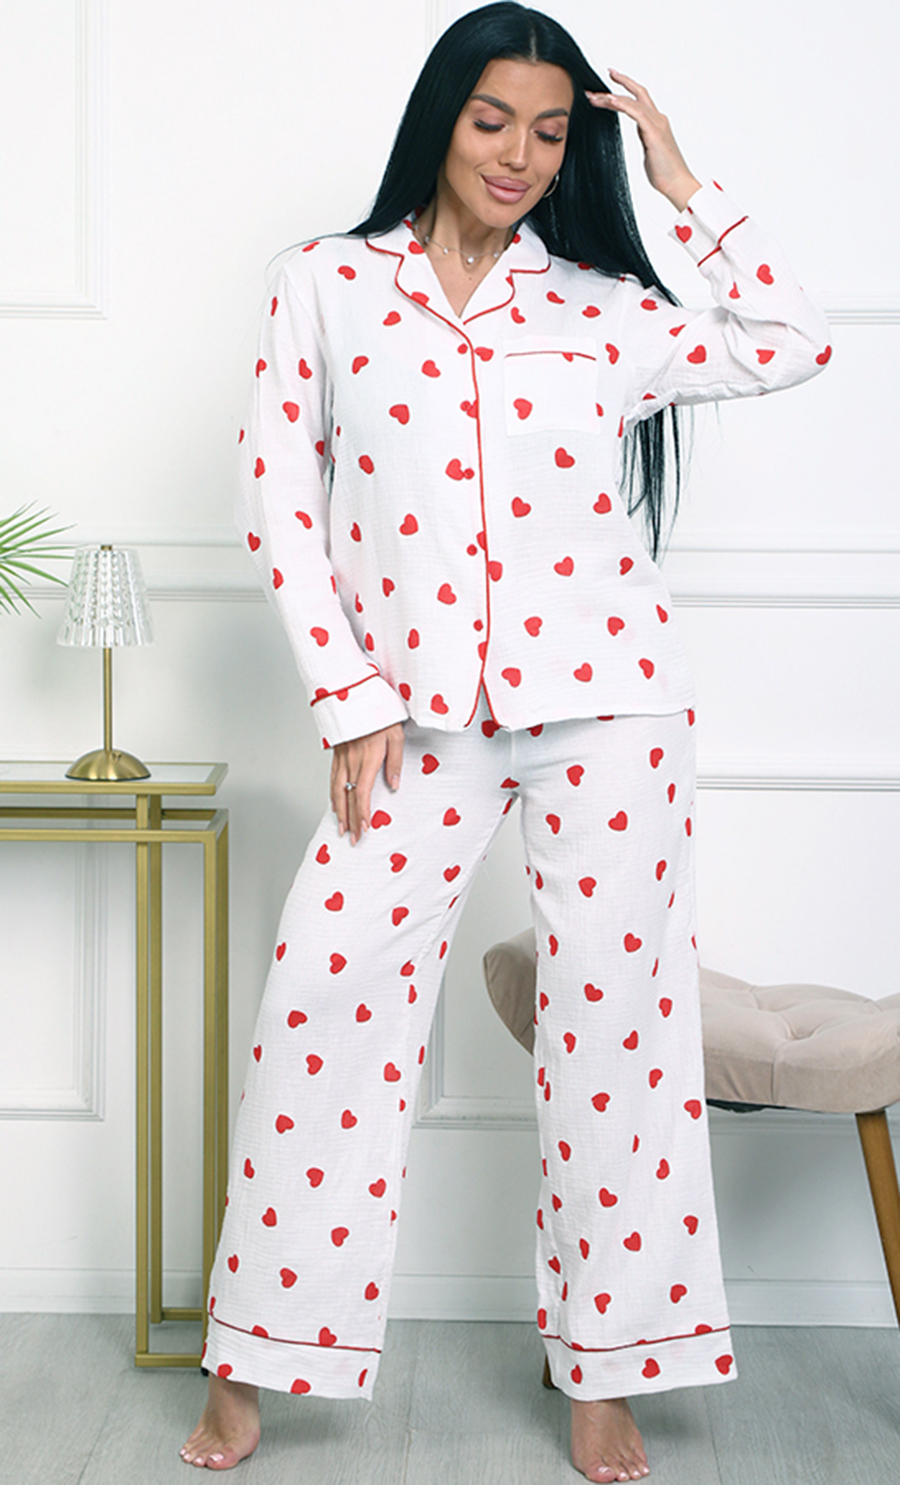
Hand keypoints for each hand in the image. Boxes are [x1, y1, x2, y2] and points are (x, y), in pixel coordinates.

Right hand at [330, 722, 404, 843]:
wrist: (355, 694)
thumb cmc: (379, 712)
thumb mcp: (396, 735)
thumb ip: (395, 761)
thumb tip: (394, 785)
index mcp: (367, 758)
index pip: (363, 793)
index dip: (363, 813)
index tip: (365, 828)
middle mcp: (351, 761)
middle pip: (348, 797)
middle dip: (351, 820)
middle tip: (353, 838)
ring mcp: (341, 757)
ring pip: (337, 790)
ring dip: (339, 811)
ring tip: (341, 828)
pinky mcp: (337, 753)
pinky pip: (332, 778)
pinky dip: (332, 795)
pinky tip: (334, 804)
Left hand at [585, 70, 700, 212]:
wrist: (677, 184)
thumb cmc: (665, 173)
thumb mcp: (651, 151)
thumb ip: (646, 139)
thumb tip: (642, 136)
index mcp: (656, 123)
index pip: (640, 99)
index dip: (626, 88)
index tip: (611, 81)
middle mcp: (657, 119)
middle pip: (637, 93)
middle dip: (621, 82)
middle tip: (604, 76)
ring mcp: (657, 124)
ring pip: (633, 102)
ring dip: (612, 97)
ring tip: (595, 97)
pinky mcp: (654, 133)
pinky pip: (636, 113)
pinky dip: (622, 105)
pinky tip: (610, 101)